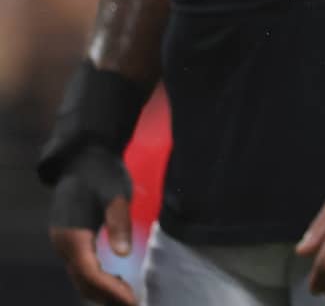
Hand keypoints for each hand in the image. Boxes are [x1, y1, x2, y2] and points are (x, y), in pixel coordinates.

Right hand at [47, 148, 135, 305]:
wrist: (83, 159)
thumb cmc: (102, 173)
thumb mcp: (116, 192)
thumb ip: (118, 220)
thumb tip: (122, 254)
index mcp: (73, 236)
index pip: (90, 274)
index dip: (110, 290)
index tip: (132, 300)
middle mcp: (63, 244)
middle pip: (83, 281)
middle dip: (107, 296)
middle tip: (134, 303)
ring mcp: (64, 243)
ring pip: (80, 277)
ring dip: (101, 291)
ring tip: (128, 297)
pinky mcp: (69, 240)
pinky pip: (81, 268)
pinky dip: (97, 280)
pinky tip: (117, 281)